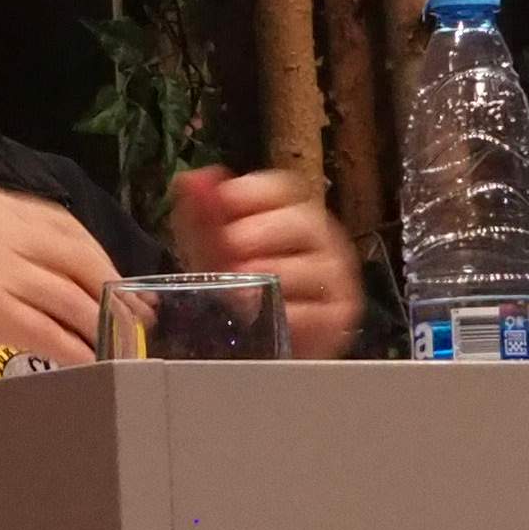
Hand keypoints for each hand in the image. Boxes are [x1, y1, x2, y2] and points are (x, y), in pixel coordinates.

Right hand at [0, 179, 118, 368]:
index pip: (63, 224)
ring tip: (112, 343)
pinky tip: (85, 360)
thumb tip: (70, 272)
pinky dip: (70, 347)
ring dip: (95, 323)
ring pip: (64, 297)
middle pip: (74, 258)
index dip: (98, 255)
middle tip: (134, 315)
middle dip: (110, 290)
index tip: (120, 279)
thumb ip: (12, 238)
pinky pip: (42, 329)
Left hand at [172, 165, 364, 358]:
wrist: (261, 349)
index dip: (251, 192)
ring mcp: (335, 277)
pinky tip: (261, 321)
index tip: (222, 204)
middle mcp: (321, 238)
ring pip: (309, 268)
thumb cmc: (240, 290)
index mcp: (292, 212)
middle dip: (257, 233)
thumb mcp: (212, 252)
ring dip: (268, 278)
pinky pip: (314, 312)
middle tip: (228, 251)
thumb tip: (190, 180)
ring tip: (237, 292)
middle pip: (299, 221)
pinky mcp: (338, 316)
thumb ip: (200, 217)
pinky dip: (284, 316)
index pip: (283, 187)